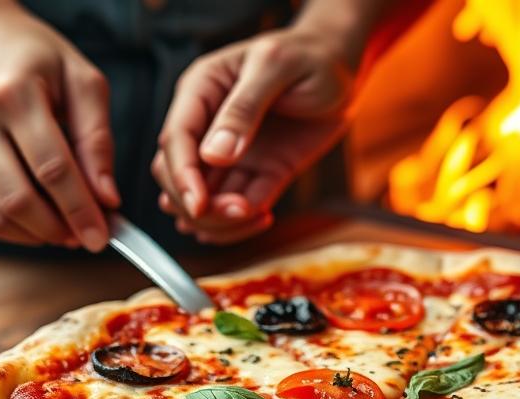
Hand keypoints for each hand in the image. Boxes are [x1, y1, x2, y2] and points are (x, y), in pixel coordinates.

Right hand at [0, 5, 118, 249]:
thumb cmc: (31, 59)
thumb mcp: (80, 80)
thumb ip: (98, 139)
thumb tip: (107, 199)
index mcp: (13, 94)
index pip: (52, 169)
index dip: (80, 210)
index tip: (101, 236)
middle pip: (19, 200)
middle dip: (59, 229)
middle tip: (84, 235)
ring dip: (37, 235)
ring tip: (63, 228)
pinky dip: (12, 230)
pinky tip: (34, 219)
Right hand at [153, 26, 356, 243]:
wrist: (344, 69)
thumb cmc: (309, 55)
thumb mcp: (276, 67)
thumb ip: (243, 109)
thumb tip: (214, 154)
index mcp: (202, 90)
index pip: (175, 140)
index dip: (181, 176)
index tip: (198, 205)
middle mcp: (210, 126)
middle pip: (180, 176)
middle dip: (198, 206)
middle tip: (235, 211)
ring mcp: (234, 153)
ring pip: (206, 200)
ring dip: (221, 221)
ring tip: (255, 216)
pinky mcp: (261, 172)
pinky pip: (242, 206)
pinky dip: (244, 223)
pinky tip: (265, 217)